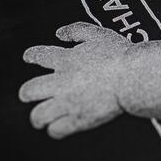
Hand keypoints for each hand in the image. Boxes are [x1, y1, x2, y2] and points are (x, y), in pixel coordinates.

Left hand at [18, 22, 130, 138]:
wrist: (133, 77)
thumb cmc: (120, 55)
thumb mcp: (97, 33)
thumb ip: (75, 31)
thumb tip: (60, 33)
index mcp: (65, 59)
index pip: (38, 56)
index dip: (31, 56)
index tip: (29, 57)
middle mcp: (61, 82)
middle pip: (29, 90)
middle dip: (27, 93)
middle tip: (28, 94)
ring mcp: (68, 102)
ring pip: (38, 115)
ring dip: (37, 116)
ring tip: (39, 119)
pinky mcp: (78, 119)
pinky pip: (56, 130)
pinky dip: (54, 130)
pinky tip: (57, 129)